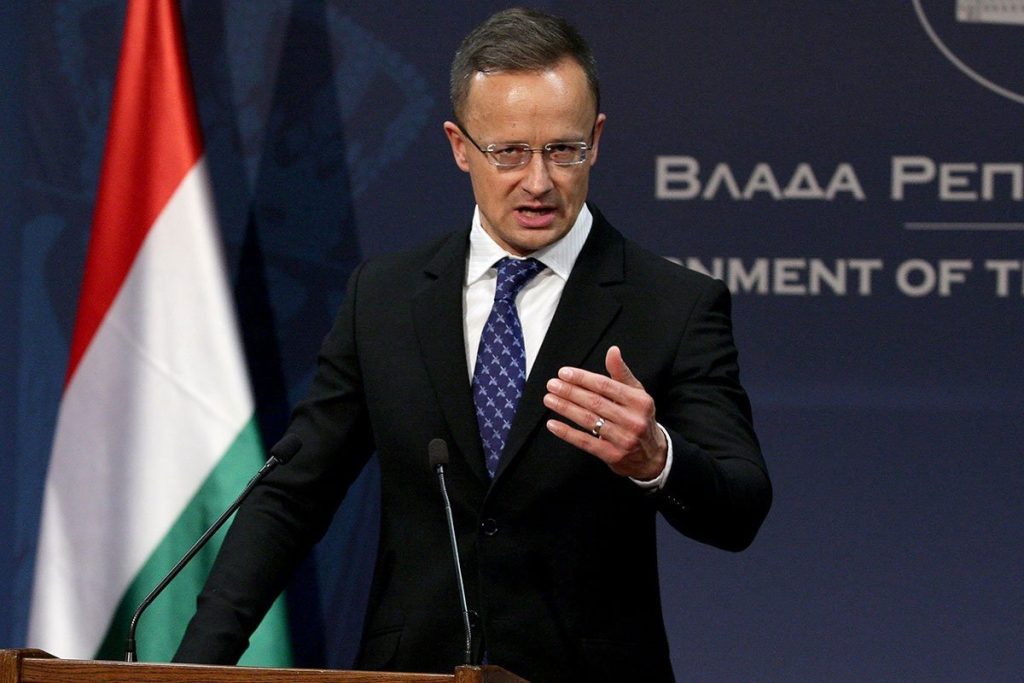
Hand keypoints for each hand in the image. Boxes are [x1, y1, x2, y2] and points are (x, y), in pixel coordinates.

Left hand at [543, 346, 667, 479]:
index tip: (564, 373)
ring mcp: (623, 439)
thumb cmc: (639, 418)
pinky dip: (567, 433)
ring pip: (588, 420)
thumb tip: (613, 351)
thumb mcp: (637, 394)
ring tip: (550, 399)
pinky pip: (585, 442)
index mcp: (639, 401)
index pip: (606, 386)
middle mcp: (633, 420)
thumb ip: (622, 373)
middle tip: (552, 385)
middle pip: (595, 402)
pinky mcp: (612, 455)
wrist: (652, 455)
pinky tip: (553, 424)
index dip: (583, 378)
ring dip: (565, 408)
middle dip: (570, 392)